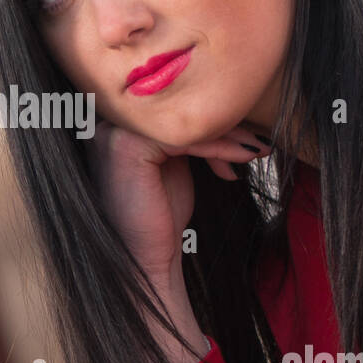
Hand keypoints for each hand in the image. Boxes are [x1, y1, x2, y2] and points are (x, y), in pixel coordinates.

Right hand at [86, 119, 270, 285]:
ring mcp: (112, 132)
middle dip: (221, 122)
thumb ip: (184, 132)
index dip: (211, 116)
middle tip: (254, 140)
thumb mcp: (174, 162)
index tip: (245, 137)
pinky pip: (183, 136)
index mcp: (117, 121)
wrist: (145, 260)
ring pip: (182, 118)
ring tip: (255, 149)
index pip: (173, 102)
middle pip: (177, 105)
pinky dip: (218, 147)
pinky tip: (240, 159)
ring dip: (226, 134)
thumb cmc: (159, 216)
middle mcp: (107, 121)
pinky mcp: (126, 147)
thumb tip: (225, 106)